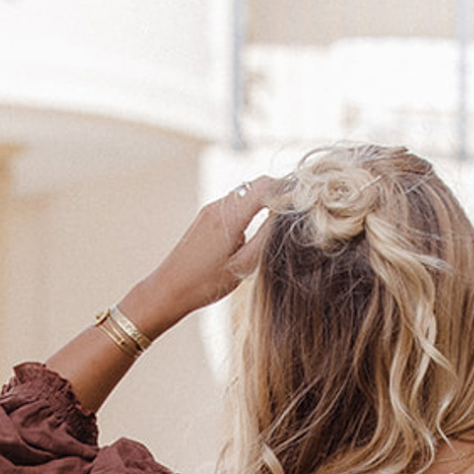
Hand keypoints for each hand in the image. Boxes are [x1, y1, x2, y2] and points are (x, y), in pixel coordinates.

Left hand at [131, 177, 285, 333]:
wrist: (168, 289)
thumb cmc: (205, 283)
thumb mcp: (243, 265)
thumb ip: (265, 238)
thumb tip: (283, 215)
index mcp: (230, 216)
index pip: (266, 186)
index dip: (288, 188)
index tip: (305, 200)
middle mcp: (219, 206)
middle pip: (256, 185)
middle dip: (278, 192)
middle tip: (298, 208)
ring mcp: (210, 209)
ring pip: (245, 193)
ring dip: (264, 199)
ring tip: (282, 217)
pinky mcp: (206, 217)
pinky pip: (234, 203)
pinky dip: (250, 207)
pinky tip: (258, 224)